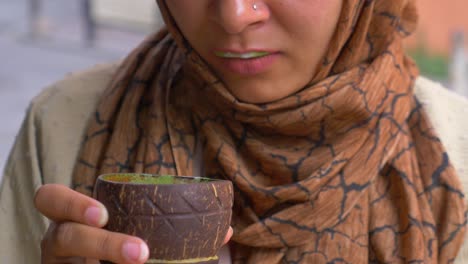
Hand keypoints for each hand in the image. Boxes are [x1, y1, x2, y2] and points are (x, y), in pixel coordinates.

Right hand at [34, 184, 232, 263]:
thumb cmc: (120, 245)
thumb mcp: (138, 230)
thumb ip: (171, 226)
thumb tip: (226, 230)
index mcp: (74, 217)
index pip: (51, 198)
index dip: (72, 203)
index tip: (105, 213)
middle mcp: (59, 241)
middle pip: (62, 235)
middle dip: (99, 241)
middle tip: (139, 252)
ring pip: (71, 253)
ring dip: (108, 256)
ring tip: (142, 262)